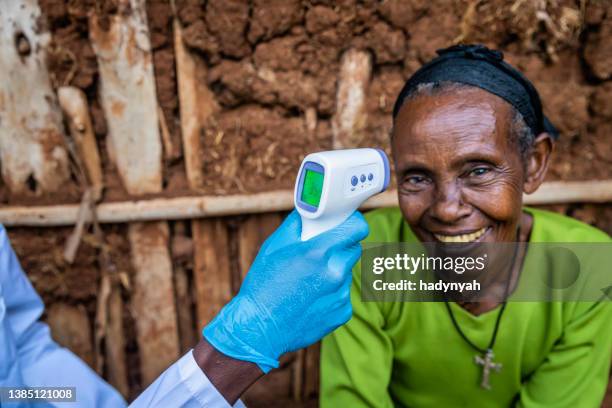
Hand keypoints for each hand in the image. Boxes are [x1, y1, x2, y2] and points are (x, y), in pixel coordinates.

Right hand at [203, 210, 368, 371]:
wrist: (259, 328)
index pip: (357, 228)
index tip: (347, 223)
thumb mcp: (274, 245)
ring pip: (346, 273)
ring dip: (334, 271)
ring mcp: (340, 295)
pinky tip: (310, 298)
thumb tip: (311, 209)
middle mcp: (335, 273)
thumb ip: (298, 223)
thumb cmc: (263, 284)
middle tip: (321, 251)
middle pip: (354, 248)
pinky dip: (332, 293)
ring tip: (308, 281)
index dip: (354, 223)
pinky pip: (343, 294)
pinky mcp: (342, 313)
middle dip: (341, 246)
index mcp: (319, 252)